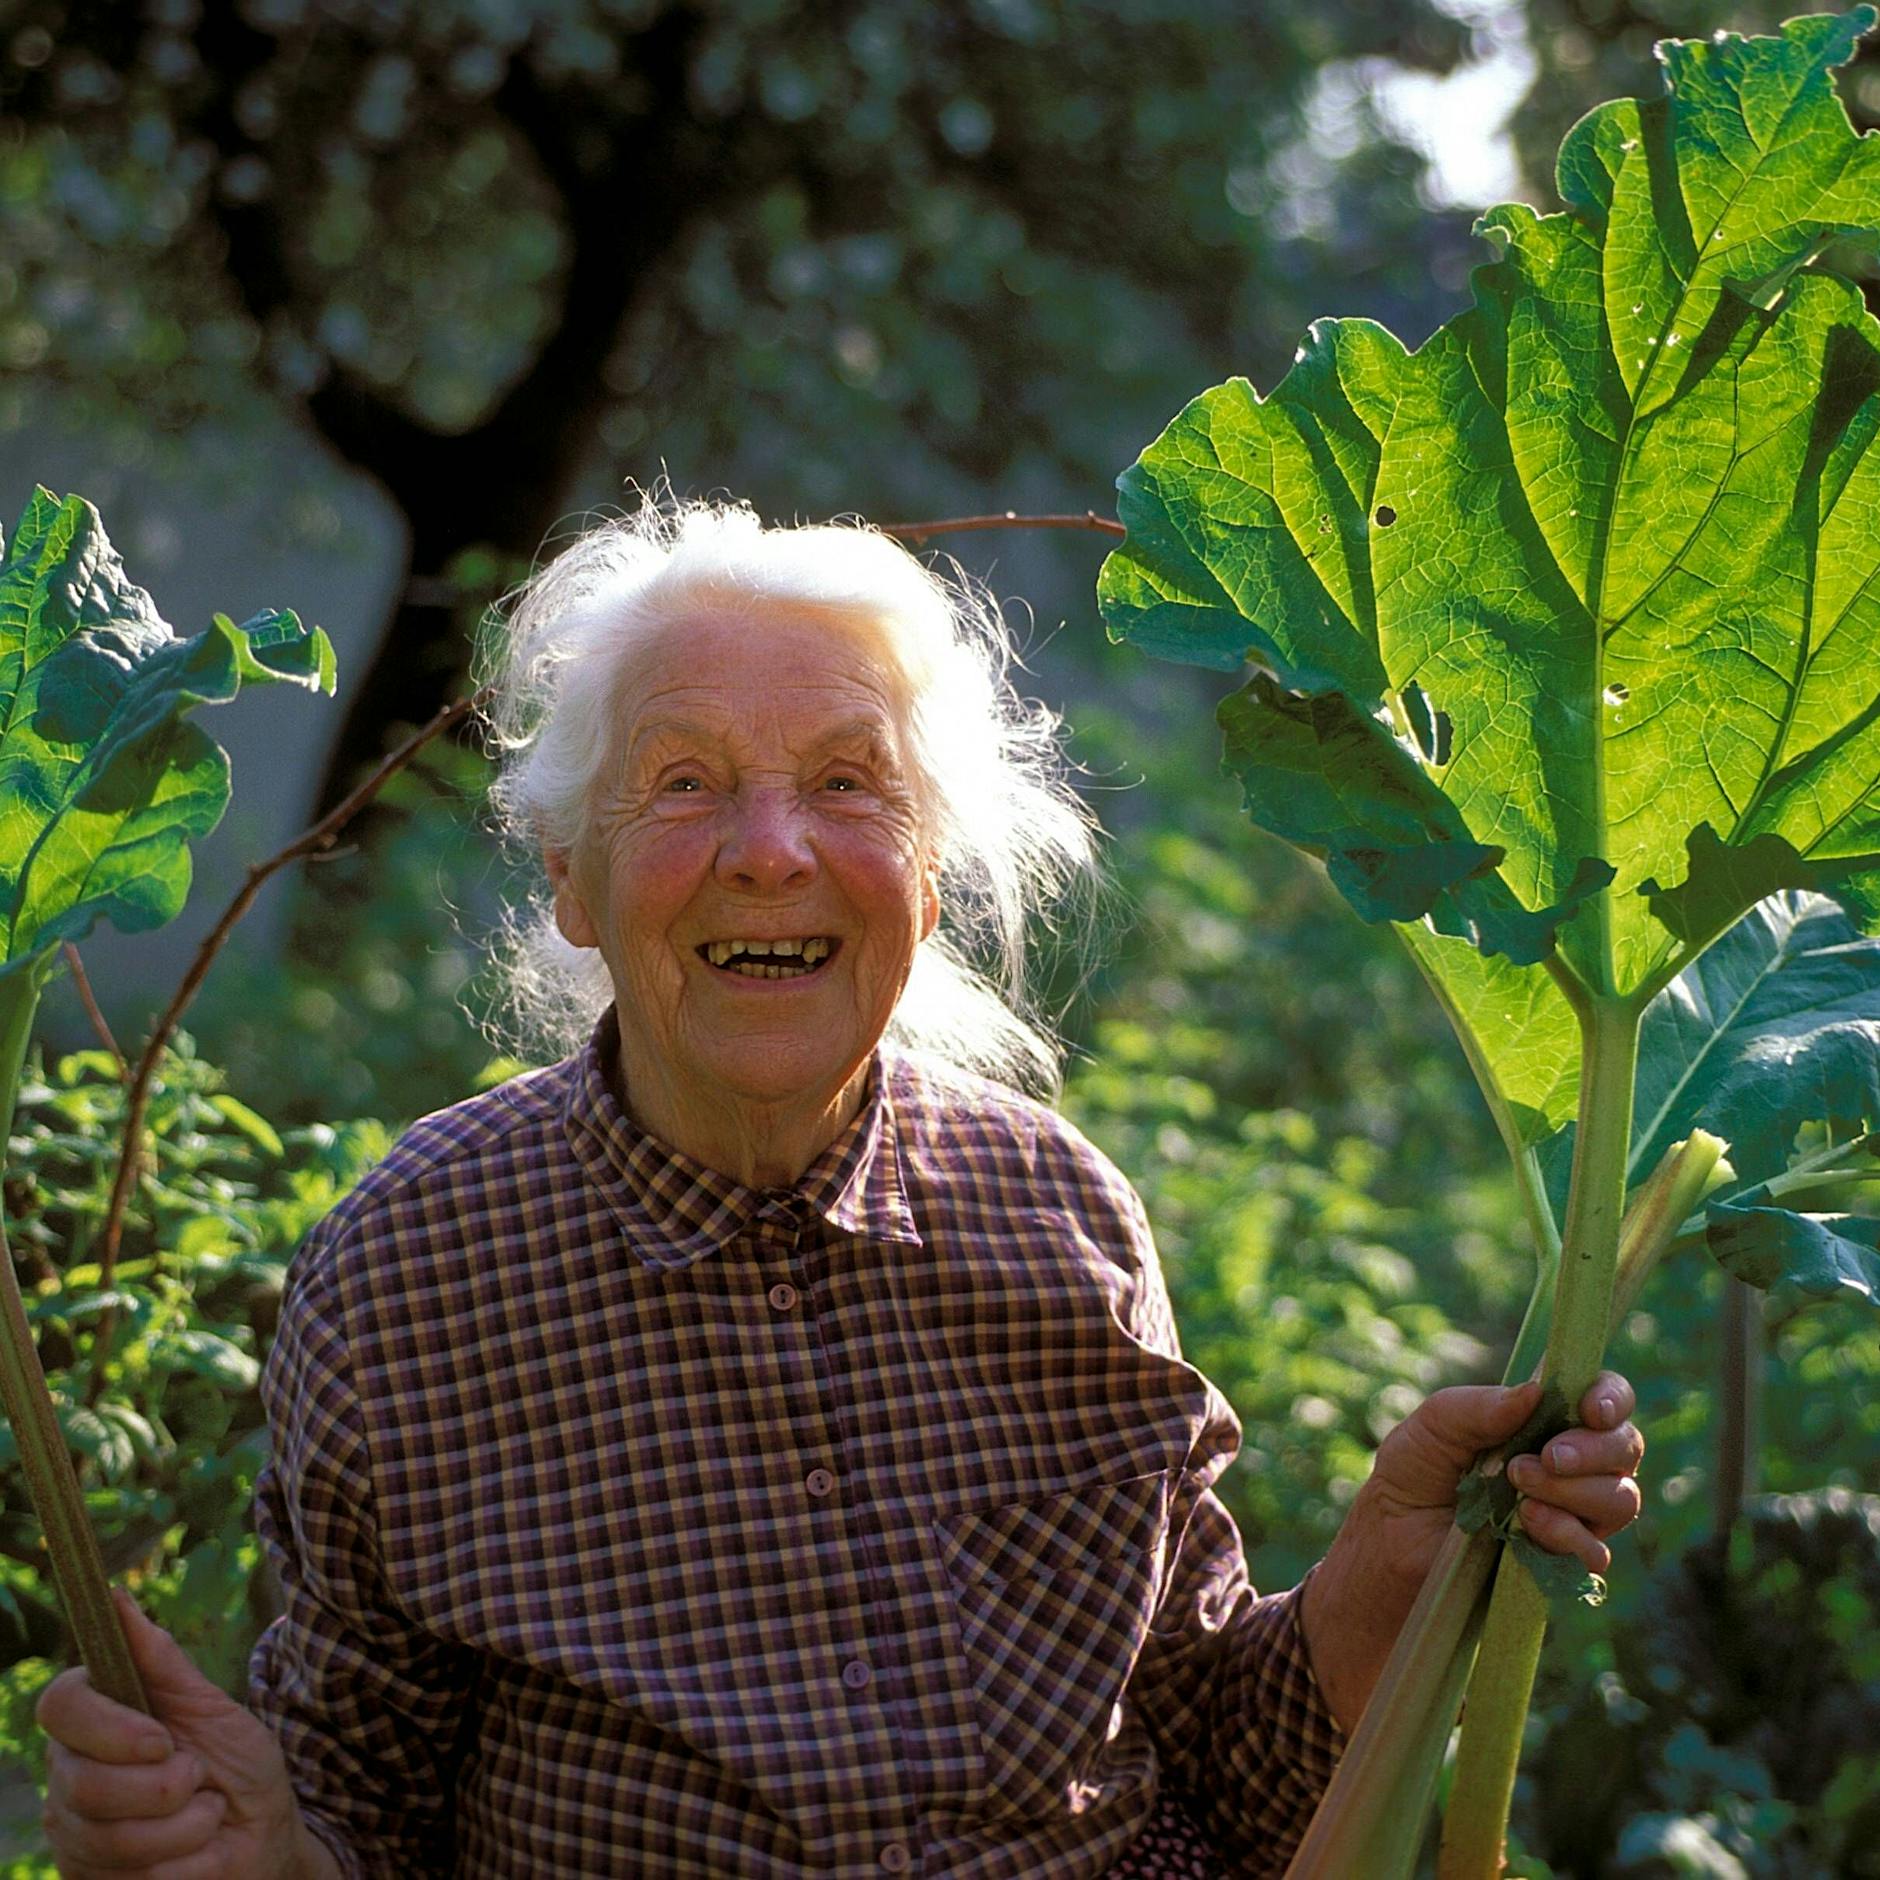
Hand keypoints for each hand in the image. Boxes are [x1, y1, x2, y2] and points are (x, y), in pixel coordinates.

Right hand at [37, 1587, 334, 1878]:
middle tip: (200, 1779)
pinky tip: (195, 1855)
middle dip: (165, 1786)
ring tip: (205, 1815)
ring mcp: (75, 1836)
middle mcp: (70, 1776)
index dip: (109, 1726)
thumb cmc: (238, 1765)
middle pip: (82, 1782)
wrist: (264, 1836)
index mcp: (97, 1722)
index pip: (59, 1705)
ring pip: (108, 1838)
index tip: (163, 1740)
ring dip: (184, 1827)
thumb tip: (115, 1597)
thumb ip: (159, 1659)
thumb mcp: (211, 1705)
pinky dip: (185, 1866)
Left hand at [1301, 1371, 1644, 1730]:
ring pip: (1620, 1497)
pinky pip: (1596, 1549)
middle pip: (1626, 1448)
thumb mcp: (1431, 1429)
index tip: (1590, 1409)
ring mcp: (1573, 1515)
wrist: (1390, 1553)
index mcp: (1542, 1422)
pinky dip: (1568, 1534)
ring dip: (1575, 1491)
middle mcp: (1570, 1466)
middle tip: (1542, 1458)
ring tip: (1519, 1490)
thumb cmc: (1409, 1481)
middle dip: (1592, 1449)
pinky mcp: (1564, 1562)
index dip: (1610, 1398)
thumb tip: (1535, 1391)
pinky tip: (1527, 1527)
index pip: (1604, 1399)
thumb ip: (1477, 1407)